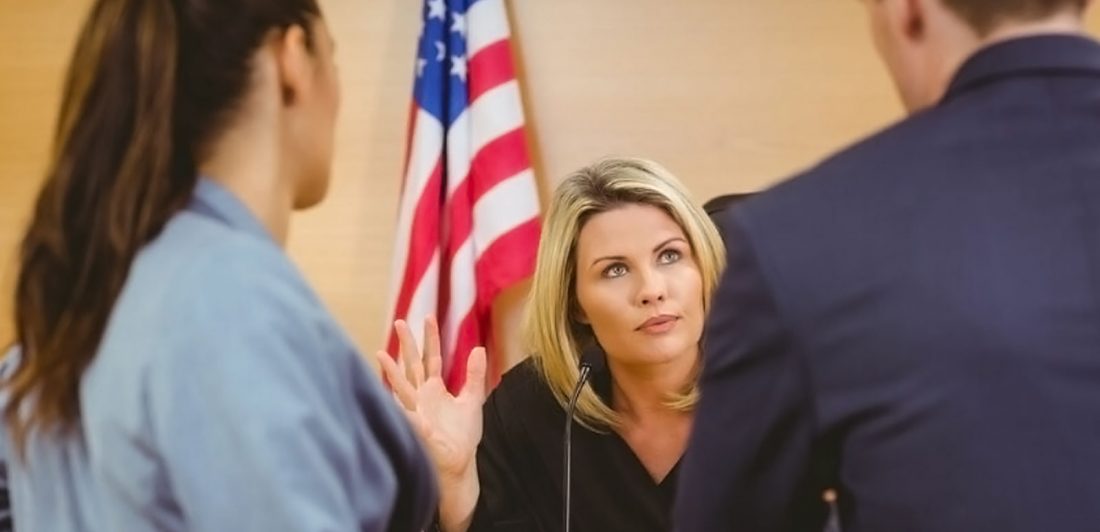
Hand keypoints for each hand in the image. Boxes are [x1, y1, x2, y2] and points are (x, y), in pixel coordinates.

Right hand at [376, 316, 486, 479]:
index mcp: (434, 388)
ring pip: (401, 386)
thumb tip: (478, 348)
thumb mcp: (473, 399)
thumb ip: (474, 375)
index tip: (429, 316)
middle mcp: (421, 396)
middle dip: (407, 344)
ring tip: (380, 353)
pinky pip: (406, 414)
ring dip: (391, 371)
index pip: (431, 357)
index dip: (430, 338)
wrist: (459, 462)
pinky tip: (392, 395)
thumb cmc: (462, 435)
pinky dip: (401, 406)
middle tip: (400, 321)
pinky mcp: (416, 427)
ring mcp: (416, 410)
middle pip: (412, 364)